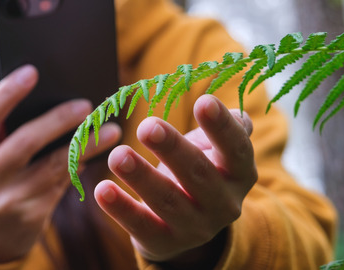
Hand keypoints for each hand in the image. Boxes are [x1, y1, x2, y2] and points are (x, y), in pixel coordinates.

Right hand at [0, 65, 120, 262]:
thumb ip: (2, 133)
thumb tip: (51, 97)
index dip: (7, 93)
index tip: (32, 71)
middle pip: (24, 142)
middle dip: (57, 120)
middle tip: (86, 104)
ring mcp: (7, 201)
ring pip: (54, 166)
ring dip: (86, 145)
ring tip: (110, 130)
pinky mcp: (31, 217)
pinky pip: (62, 184)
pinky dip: (81, 165)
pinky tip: (98, 152)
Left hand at [93, 94, 255, 264]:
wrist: (189, 224)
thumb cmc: (202, 168)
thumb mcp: (218, 150)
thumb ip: (229, 127)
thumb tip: (232, 111)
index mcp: (240, 174)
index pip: (236, 149)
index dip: (222, 127)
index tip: (203, 101)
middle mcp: (224, 204)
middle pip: (199, 174)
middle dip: (173, 149)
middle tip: (147, 127)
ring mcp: (195, 227)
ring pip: (167, 201)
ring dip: (141, 177)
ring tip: (117, 155)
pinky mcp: (164, 242)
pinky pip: (141, 225)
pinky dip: (120, 208)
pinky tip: (102, 189)